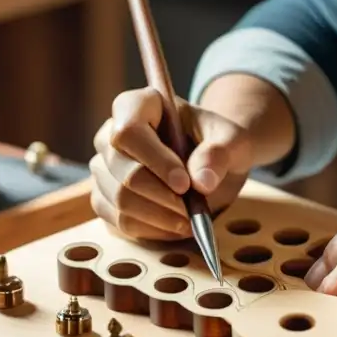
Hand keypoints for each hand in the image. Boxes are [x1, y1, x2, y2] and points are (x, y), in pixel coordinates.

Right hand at [90, 87, 253, 240]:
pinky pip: (118, 222)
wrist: (212, 162)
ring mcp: (104, 169)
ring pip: (118, 200)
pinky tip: (175, 225)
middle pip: (121, 171)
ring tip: (189, 218)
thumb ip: (219, 154)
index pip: (128, 131)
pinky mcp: (106, 199)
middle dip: (161, 196)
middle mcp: (110, 135)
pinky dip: (150, 230)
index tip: (185, 184)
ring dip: (158, 217)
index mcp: (138, 106)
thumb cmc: (219, 142)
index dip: (155, 160)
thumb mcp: (232, 140)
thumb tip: (202, 181)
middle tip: (193, 208)